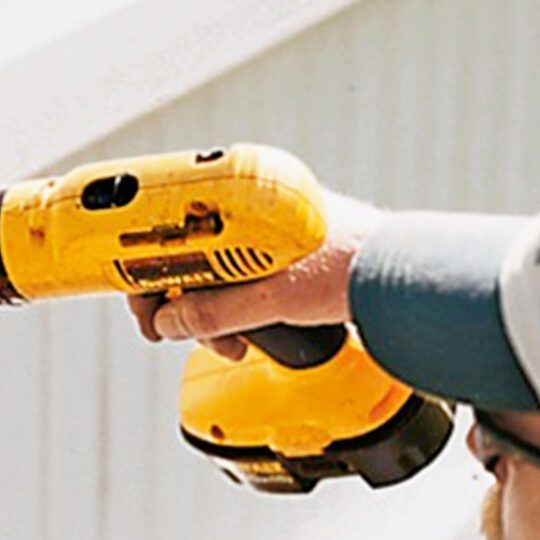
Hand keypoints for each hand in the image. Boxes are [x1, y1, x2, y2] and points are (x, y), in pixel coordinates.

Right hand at [124, 190, 377, 360]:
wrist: (405, 278)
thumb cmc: (354, 268)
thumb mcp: (271, 298)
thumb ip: (215, 311)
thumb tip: (170, 320)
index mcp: (246, 195)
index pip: (171, 218)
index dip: (145, 256)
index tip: (134, 288)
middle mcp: (253, 208)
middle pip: (188, 252)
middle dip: (179, 298)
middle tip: (170, 329)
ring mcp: (268, 234)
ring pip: (212, 272)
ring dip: (209, 314)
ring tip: (228, 344)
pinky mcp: (283, 258)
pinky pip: (239, 282)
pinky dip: (234, 312)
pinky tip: (246, 336)